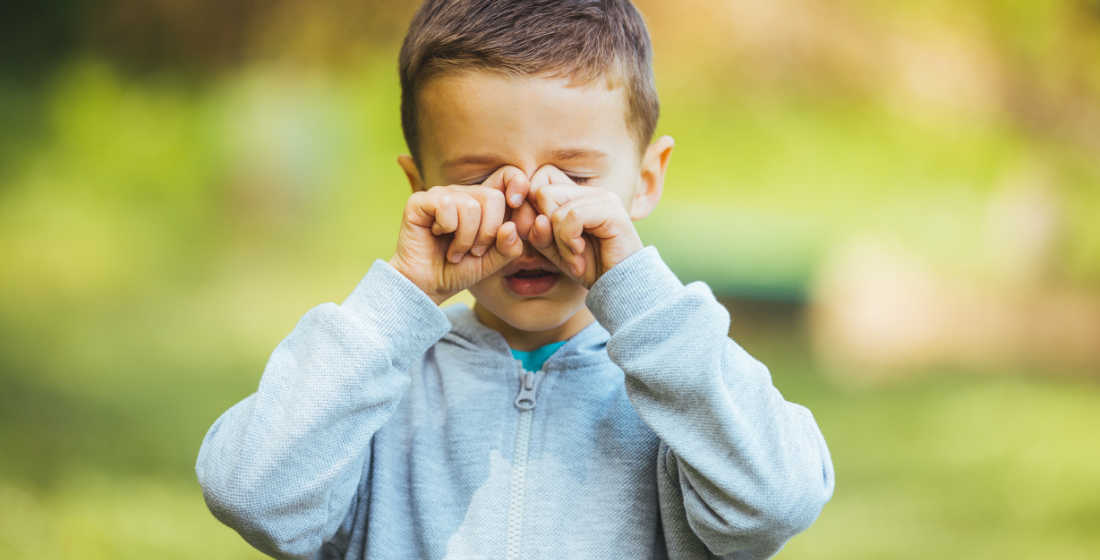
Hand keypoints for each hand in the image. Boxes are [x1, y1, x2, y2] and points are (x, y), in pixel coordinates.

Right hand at [389, 166, 530, 303]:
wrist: (427, 286)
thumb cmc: (459, 271)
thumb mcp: (492, 263)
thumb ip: (508, 248)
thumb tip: (510, 227)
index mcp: (484, 203)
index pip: (509, 176)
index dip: (518, 185)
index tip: (517, 204)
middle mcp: (463, 193)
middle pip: (493, 197)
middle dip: (488, 233)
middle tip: (474, 251)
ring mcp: (442, 194)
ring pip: (471, 206)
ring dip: (465, 238)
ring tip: (456, 252)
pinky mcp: (420, 200)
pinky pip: (446, 205)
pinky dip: (446, 227)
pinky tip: (437, 236)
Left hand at [527, 165, 643, 288]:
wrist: (618, 286)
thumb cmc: (588, 267)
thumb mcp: (553, 251)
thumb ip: (538, 233)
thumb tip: (538, 219)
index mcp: (577, 195)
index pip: (542, 176)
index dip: (531, 205)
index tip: (540, 234)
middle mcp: (590, 192)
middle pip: (543, 192)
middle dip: (545, 228)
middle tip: (564, 250)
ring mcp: (603, 198)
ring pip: (556, 210)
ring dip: (560, 242)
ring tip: (575, 255)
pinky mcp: (612, 211)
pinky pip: (573, 217)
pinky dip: (570, 241)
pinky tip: (580, 253)